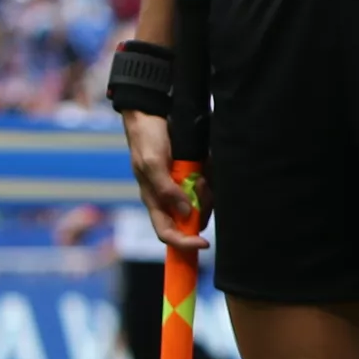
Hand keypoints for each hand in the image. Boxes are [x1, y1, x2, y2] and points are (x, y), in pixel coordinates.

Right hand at [120, 109, 199, 252]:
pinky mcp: (193, 174)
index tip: (204, 243)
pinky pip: (209, 185)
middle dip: (202, 208)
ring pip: (203, 203)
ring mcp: (182, 187)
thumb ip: (167, 190)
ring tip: (202, 172)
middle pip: (192, 220)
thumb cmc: (146, 139)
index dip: (184, 243)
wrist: (153, 114)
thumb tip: (186, 213)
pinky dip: (211, 178)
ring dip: (207, 191)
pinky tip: (206, 163)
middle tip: (203, 184)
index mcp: (154, 201)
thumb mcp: (152, 164)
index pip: (167, 233)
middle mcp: (169, 198)